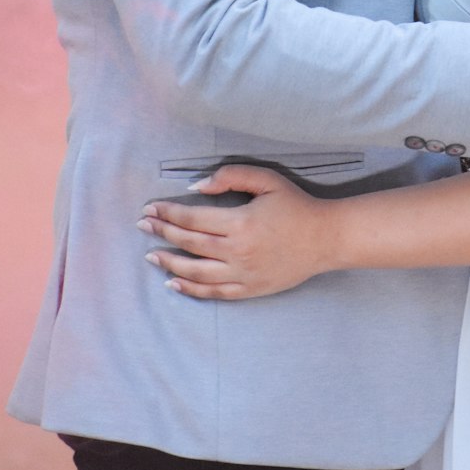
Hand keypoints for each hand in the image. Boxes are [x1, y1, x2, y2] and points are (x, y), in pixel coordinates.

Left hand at [138, 164, 333, 298]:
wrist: (326, 238)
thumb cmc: (297, 205)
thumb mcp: (267, 180)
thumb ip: (231, 177)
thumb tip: (196, 186)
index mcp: (240, 222)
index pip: (193, 218)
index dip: (168, 213)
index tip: (151, 208)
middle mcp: (237, 251)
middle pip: (190, 244)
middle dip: (163, 233)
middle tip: (143, 226)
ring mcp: (243, 273)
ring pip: (196, 272)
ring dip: (170, 264)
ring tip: (151, 257)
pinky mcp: (251, 288)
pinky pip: (214, 292)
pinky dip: (191, 289)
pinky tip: (174, 282)